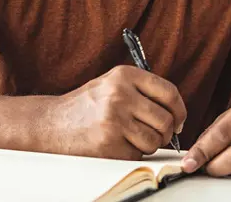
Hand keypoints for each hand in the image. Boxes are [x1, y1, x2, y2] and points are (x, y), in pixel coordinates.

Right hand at [44, 65, 186, 159]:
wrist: (51, 123)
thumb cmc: (86, 106)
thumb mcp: (111, 84)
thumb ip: (141, 90)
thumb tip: (176, 110)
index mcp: (124, 75)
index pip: (169, 92)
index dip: (179, 110)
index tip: (179, 120)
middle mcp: (120, 94)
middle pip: (165, 120)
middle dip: (164, 133)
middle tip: (153, 134)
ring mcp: (114, 119)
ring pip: (154, 140)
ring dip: (147, 145)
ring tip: (129, 137)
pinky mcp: (109, 142)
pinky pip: (137, 154)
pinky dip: (131, 154)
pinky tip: (115, 144)